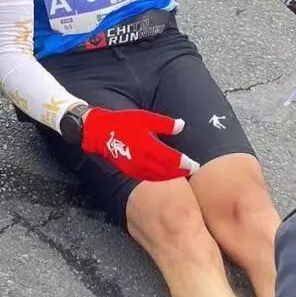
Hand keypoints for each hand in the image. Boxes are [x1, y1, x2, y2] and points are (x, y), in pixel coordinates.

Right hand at [81, 108, 199, 181]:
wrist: (100, 132)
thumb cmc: (123, 123)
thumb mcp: (145, 118)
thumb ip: (165, 124)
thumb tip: (181, 124)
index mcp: (148, 146)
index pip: (171, 159)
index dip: (184, 163)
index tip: (195, 165)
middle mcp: (143, 160)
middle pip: (167, 171)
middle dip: (181, 172)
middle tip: (192, 171)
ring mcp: (136, 168)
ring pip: (158, 177)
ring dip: (171, 177)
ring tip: (182, 174)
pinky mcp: (130, 171)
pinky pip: (148, 178)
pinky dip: (159, 179)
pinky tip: (165, 177)